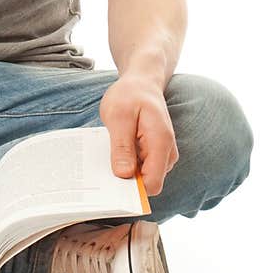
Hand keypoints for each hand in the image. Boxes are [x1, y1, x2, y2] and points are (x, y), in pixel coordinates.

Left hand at [98, 74, 178, 197]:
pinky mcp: (155, 154)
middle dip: (127, 180)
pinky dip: (127, 163)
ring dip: (126, 170)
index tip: (111, 185)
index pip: (152, 183)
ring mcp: (162, 154)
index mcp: (161, 143)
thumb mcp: (118, 116)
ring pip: (143, 177)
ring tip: (110, 150)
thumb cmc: (129, 95)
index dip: (133, 189)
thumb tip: (124, 175)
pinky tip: (116, 149)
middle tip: (105, 163)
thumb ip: (122, 146)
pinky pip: (141, 168)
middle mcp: (167, 153)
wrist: (141, 83)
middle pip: (148, 183)